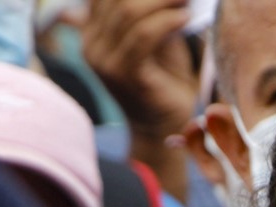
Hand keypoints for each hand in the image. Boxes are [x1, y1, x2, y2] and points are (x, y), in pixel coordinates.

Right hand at [83, 0, 197, 137]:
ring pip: (129, 12)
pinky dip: (166, 22)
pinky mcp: (124, 74)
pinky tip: (185, 18)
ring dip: (164, 0)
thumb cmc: (165, 77)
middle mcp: (91, 42)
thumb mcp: (155, 36)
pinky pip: (143, 37)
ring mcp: (104, 59)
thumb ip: (150, 11)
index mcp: (92, 28)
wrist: (164, 124)